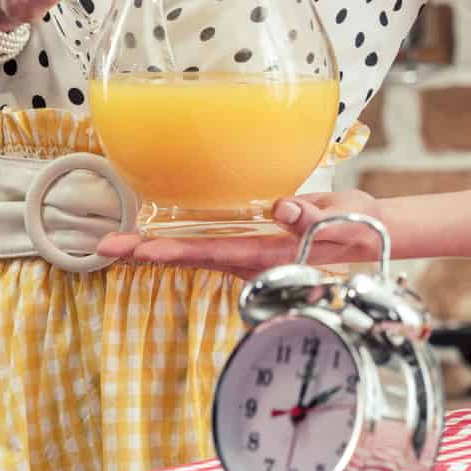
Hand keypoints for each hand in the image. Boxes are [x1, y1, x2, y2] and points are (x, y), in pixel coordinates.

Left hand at [94, 190, 385, 280]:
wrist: (368, 236)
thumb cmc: (357, 224)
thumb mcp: (344, 215)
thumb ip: (314, 215)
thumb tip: (280, 208)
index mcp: (268, 254)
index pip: (211, 253)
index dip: (172, 252)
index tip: (138, 250)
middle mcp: (251, 261)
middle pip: (191, 260)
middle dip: (146, 255)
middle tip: (102, 247)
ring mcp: (247, 258)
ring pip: (194, 256)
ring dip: (154, 252)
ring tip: (115, 245)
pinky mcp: (248, 249)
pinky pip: (206, 250)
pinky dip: (176, 246)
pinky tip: (153, 240)